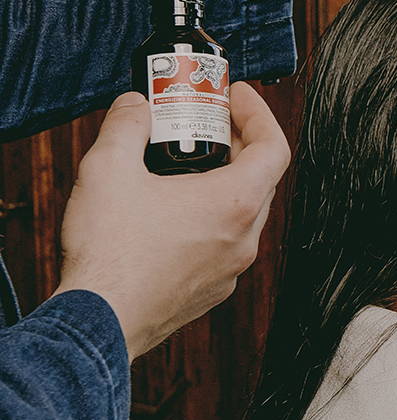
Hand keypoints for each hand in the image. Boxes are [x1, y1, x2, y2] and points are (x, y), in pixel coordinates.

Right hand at [51, 86, 290, 360]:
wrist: (98, 323)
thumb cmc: (110, 253)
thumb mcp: (108, 167)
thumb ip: (126, 124)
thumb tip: (136, 105)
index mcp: (234, 204)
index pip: (275, 146)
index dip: (258, 113)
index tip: (234, 96)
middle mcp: (243, 239)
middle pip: (261, 179)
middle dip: (237, 143)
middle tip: (205, 122)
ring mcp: (230, 270)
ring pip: (242, 215)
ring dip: (222, 183)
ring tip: (182, 165)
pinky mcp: (209, 291)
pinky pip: (222, 244)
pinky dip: (208, 218)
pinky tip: (168, 212)